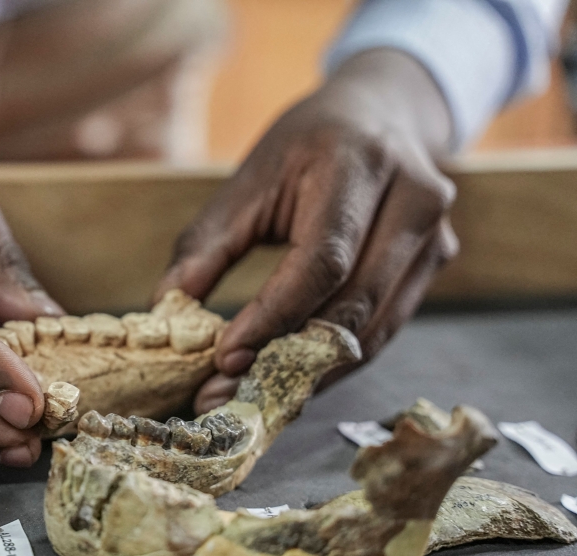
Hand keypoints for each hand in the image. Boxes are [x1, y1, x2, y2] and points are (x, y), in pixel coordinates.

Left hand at [156, 49, 459, 412]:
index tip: (226, 356)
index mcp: (360, 164)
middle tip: (227, 395)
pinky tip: (290, 380)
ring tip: (252, 397)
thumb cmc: (306, 145)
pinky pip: (384, 329)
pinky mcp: (436, 263)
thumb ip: (207, 243)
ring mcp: (436, 234)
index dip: (274, 315)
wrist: (381, 111)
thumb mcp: (250, 178)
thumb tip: (165, 307)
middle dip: (286, 358)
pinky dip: (335, 361)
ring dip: (311, 372)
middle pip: (353, 302)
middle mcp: (413, 199)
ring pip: (373, 329)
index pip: (321, 259)